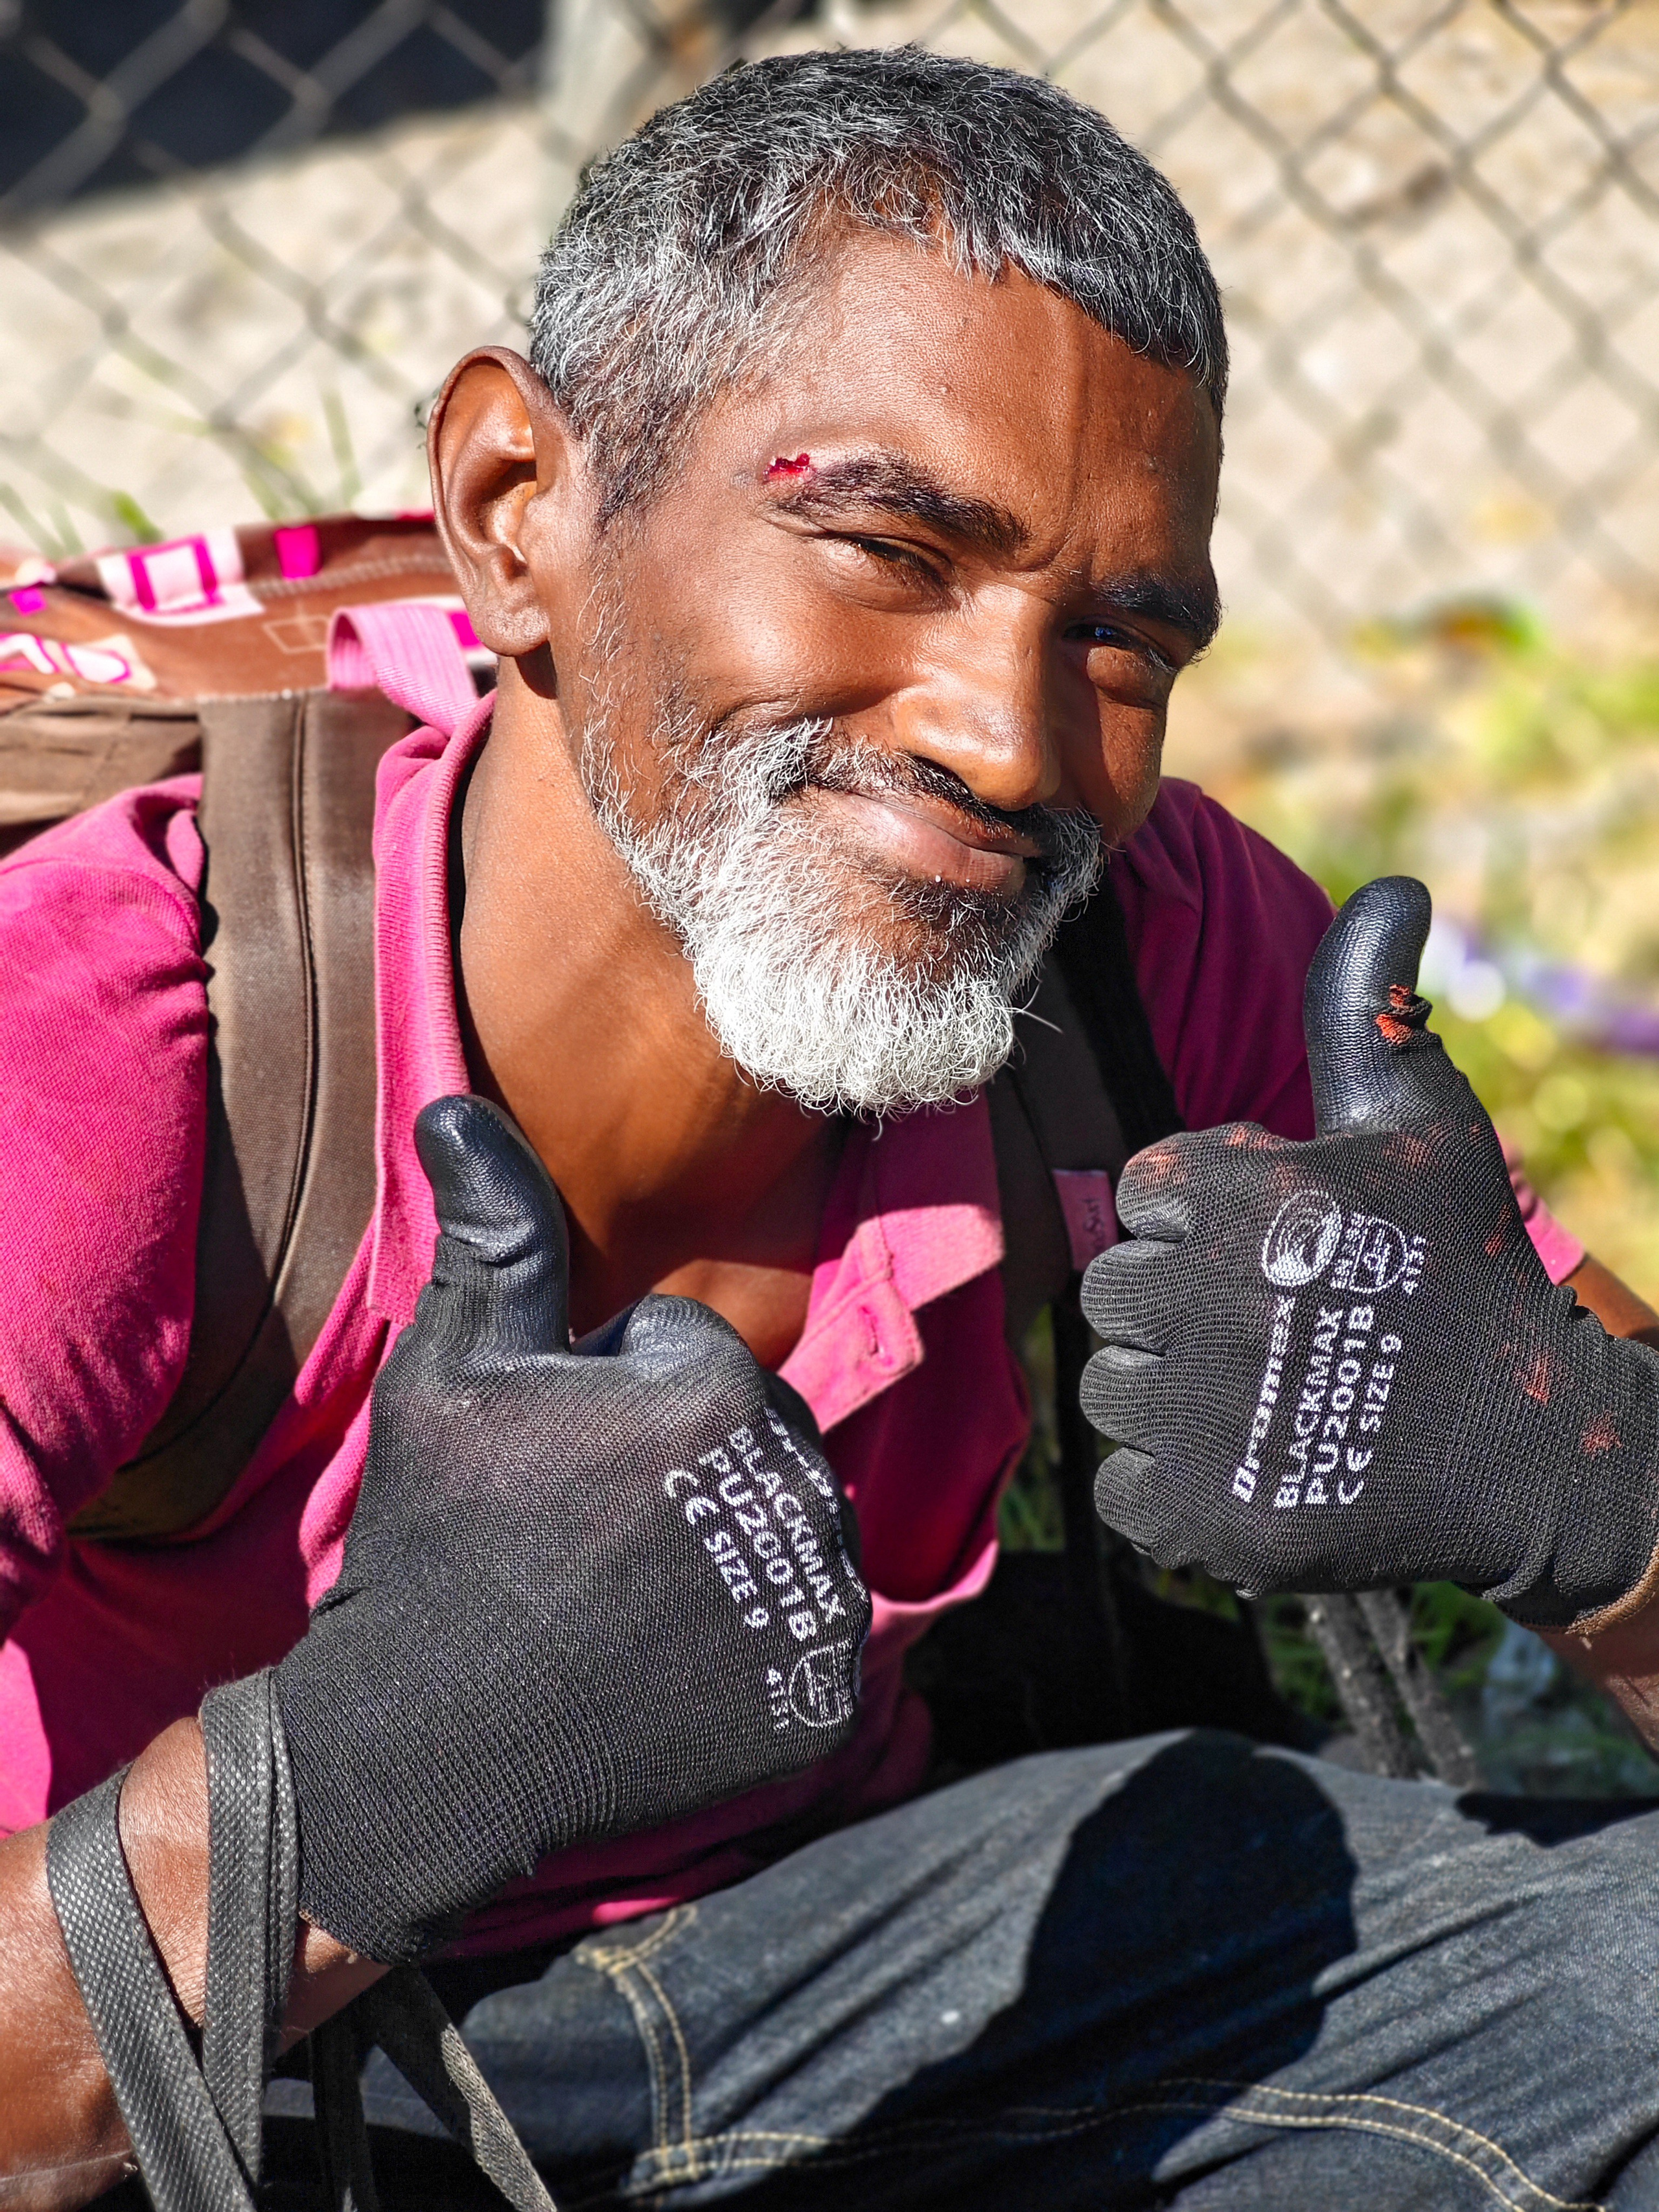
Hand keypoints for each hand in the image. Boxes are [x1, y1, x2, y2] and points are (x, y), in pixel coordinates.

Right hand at [277, 1095, 869, 1962]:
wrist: (428, 1750)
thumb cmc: (435, 1542)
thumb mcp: (450, 1371)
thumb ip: (496, 1234)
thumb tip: (459, 1109)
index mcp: (716, 1389)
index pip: (683, 1350)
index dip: (602, 1395)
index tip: (546, 1464)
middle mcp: (796, 1489)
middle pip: (748, 1433)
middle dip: (673, 1461)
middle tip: (576, 1534)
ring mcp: (819, 1607)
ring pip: (782, 1525)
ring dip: (719, 1543)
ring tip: (617, 1598)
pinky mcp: (822, 1699)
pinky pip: (804, 1630)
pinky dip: (751, 1641)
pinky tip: (662, 1660)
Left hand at [1080, 877, 1658, 1632]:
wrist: (1529, 1447)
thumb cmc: (1461, 1265)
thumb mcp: (1419, 1119)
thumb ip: (1366, 1008)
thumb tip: (1393, 888)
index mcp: (1242, 1195)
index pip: (1145, 1195)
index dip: (1209, 1221)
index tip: (1281, 1248)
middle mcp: (1210, 1300)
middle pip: (1115, 1294)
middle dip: (1182, 1302)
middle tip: (1271, 1327)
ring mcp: (1205, 1418)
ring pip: (1114, 1390)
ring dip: (1174, 1393)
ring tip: (1267, 1393)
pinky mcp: (1207, 1519)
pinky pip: (1127, 1489)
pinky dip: (1175, 1485)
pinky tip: (1253, 1461)